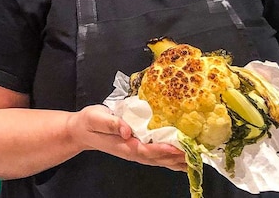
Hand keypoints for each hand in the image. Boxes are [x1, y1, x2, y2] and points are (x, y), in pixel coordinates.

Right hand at [67, 105, 185, 171]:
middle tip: (195, 154)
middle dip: (175, 157)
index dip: (161, 150)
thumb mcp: (96, 118)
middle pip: (157, 158)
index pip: (145, 150)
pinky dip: (171, 159)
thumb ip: (110, 123)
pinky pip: (157, 156)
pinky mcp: (138, 149)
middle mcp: (132, 152)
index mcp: (123, 145)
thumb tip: (126, 130)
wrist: (83, 131)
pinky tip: (183, 160)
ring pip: (159, 160)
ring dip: (177, 161)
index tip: (176, 148)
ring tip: (196, 160)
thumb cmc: (89, 122)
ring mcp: (136, 152)